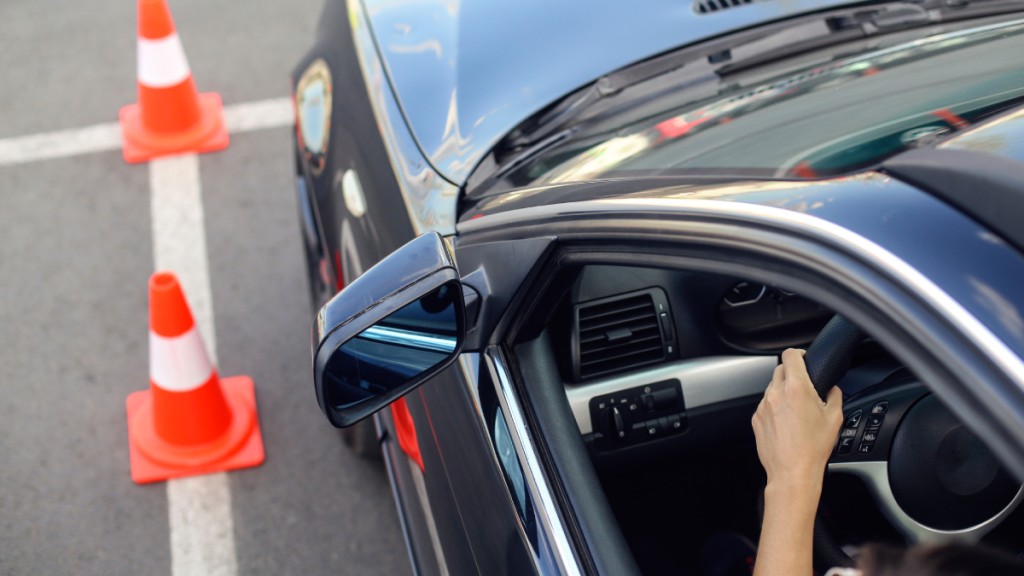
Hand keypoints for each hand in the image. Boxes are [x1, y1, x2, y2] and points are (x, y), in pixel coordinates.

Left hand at [752, 348, 843, 494]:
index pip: (790, 355)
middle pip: (780, 369)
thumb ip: (835, 395)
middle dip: (792, 373)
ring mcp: (763, 406)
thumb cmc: (813, 448)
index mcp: (796, 388)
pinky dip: (775, 407)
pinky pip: (765, 405)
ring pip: (772, 388)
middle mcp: (776, 394)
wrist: (793, 472)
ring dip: (783, 392)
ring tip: (796, 410)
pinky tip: (786, 422)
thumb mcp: (835, 418)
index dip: (798, 353)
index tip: (803, 358)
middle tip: (804, 387)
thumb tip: (833, 389)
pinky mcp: (756, 418)